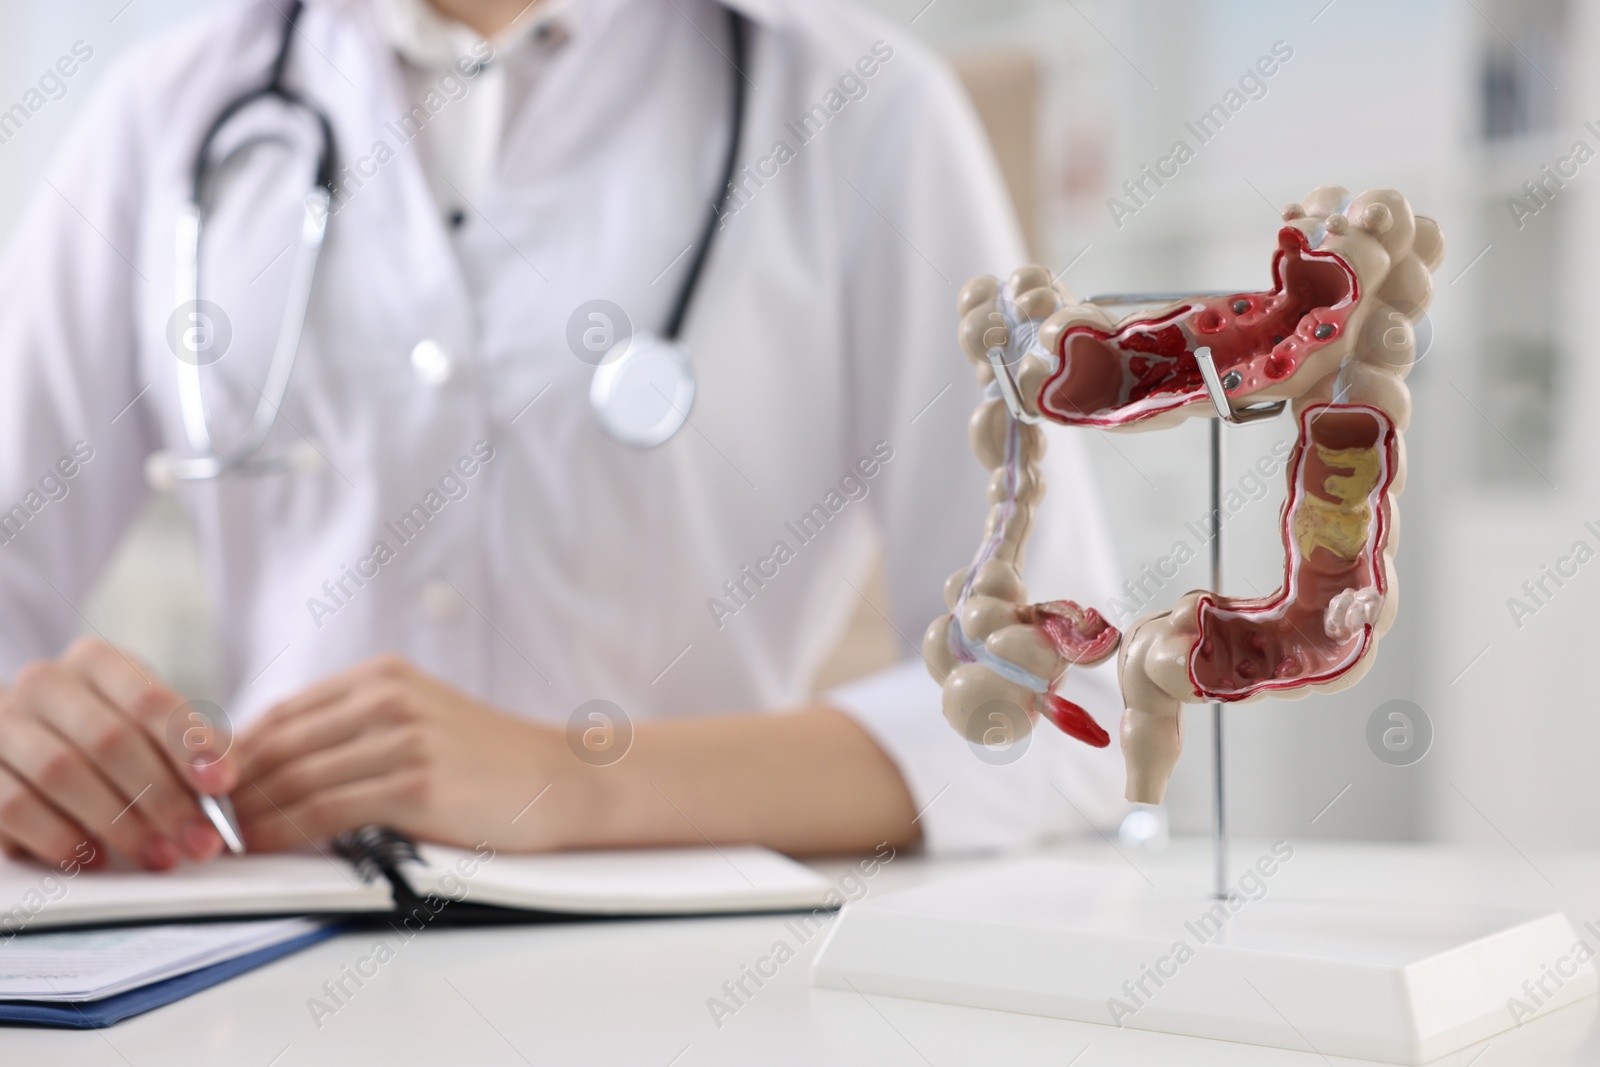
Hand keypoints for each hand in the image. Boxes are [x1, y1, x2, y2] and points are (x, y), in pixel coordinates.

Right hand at [0, 638, 233, 869]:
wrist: (23, 743)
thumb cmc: (98, 737)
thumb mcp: (142, 726)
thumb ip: (179, 748)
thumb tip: (218, 790)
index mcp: (96, 662)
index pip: (149, 699)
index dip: (189, 744)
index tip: (222, 784)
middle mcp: (45, 684)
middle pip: (110, 740)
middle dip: (164, 798)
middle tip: (200, 841)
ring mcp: (3, 724)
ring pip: (63, 773)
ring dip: (120, 823)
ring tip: (159, 855)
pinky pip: (16, 806)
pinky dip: (60, 837)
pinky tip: (94, 858)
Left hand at [234, 656, 572, 851]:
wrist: (560, 780)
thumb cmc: (487, 760)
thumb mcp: (420, 718)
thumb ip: (357, 728)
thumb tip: (275, 762)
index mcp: (383, 676)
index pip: (282, 713)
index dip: (234, 755)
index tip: (209, 790)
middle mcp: (389, 698)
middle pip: (280, 745)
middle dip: (232, 789)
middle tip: (205, 824)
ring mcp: (404, 739)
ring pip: (295, 779)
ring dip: (251, 815)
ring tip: (229, 841)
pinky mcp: (416, 784)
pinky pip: (326, 811)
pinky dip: (285, 832)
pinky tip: (268, 846)